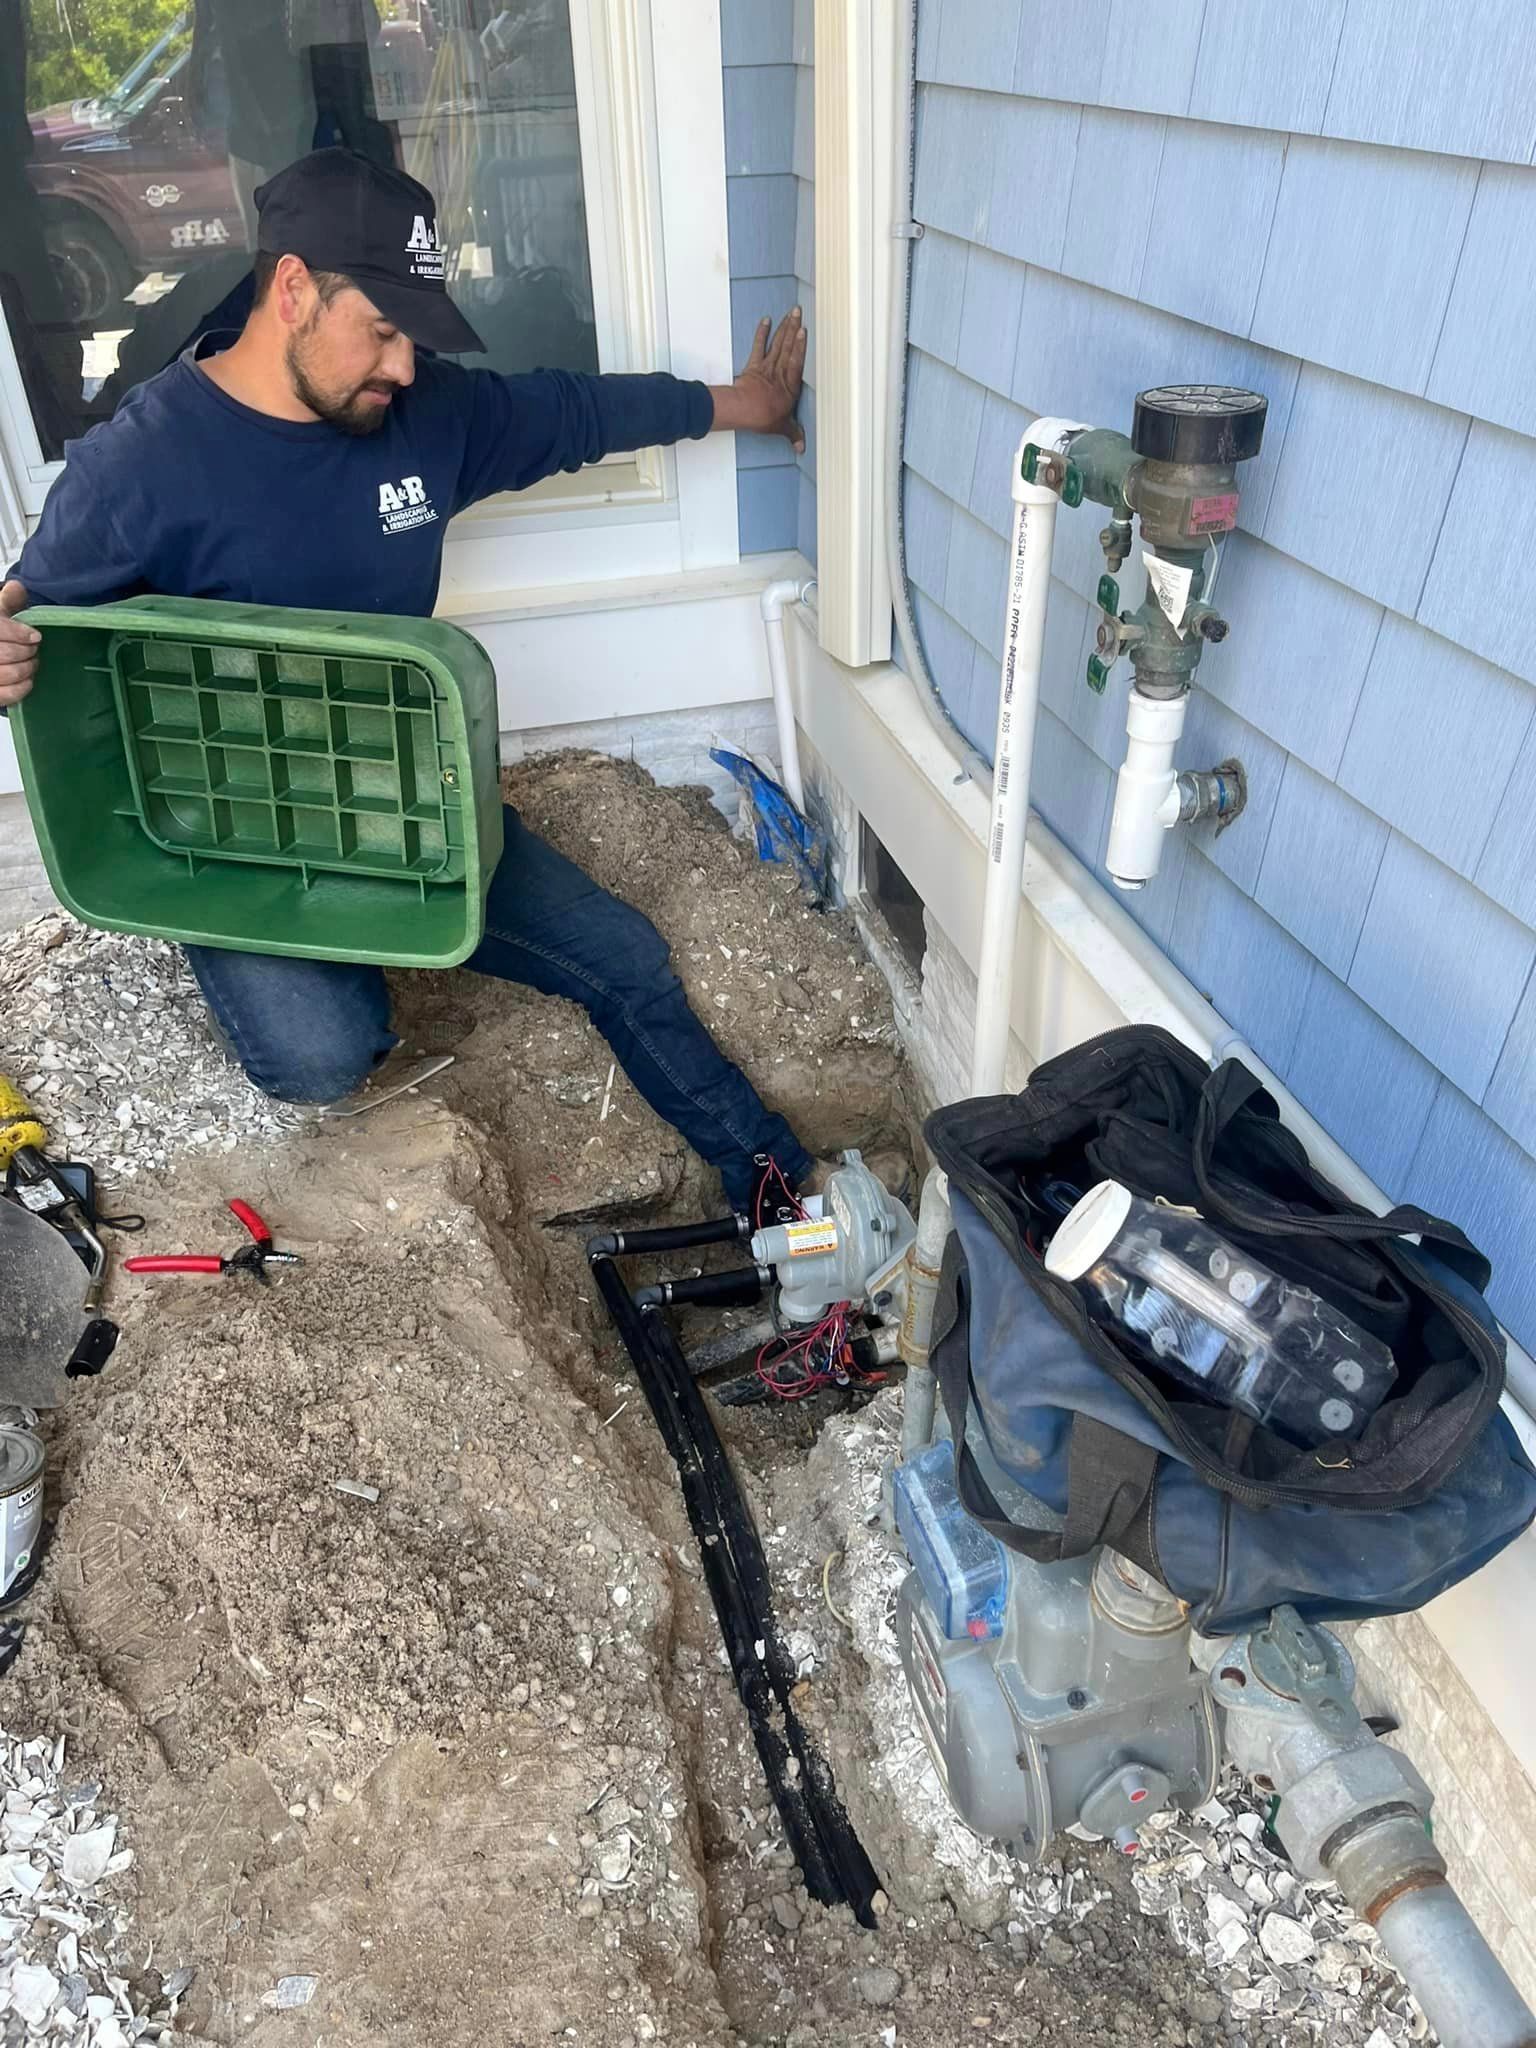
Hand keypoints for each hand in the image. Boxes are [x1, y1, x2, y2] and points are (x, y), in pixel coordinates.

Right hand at [0, 582, 37, 707]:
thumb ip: (7, 601)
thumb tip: (17, 588)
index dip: (17, 633)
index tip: (35, 636)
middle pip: (3, 654)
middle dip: (25, 652)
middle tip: (34, 649)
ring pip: (6, 674)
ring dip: (26, 669)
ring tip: (32, 663)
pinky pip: (6, 695)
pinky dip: (21, 688)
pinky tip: (28, 680)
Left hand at [710, 307, 807, 451]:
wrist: (746, 411)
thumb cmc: (764, 417)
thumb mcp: (783, 427)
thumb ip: (793, 434)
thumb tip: (801, 447)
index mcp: (791, 386)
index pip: (799, 361)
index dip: (802, 345)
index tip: (805, 330)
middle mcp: (781, 372)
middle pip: (789, 346)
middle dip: (794, 327)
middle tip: (799, 311)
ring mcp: (767, 366)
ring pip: (778, 342)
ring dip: (784, 326)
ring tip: (790, 312)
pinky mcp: (754, 366)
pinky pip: (759, 346)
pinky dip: (762, 333)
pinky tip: (766, 320)